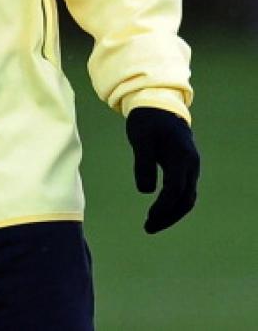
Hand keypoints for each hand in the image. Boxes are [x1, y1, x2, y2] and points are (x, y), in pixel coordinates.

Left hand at [125, 106, 199, 233]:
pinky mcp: (184, 167)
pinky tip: (157, 211)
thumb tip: (146, 192)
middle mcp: (191, 164)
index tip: (149, 218)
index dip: (163, 206)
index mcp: (181, 156)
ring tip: (151, 224)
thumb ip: (143, 163)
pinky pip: (183, 191)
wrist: (158, 104)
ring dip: (171, 213)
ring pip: (187, 198)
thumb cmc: (147, 120)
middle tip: (148, 228)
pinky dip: (172, 204)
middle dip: (168, 216)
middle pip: (186, 199)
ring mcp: (190, 166)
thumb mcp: (141, 138)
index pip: (175, 189)